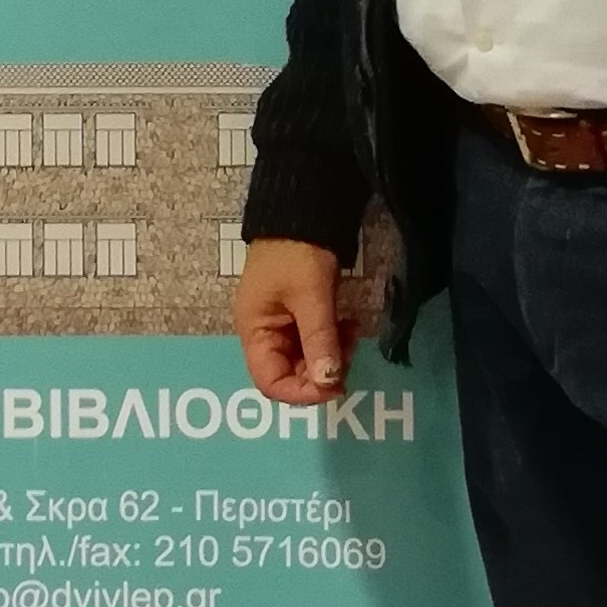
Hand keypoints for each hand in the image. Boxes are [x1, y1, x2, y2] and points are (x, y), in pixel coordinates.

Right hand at [235, 239, 346, 404]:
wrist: (302, 213)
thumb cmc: (298, 253)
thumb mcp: (311, 297)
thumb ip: (319, 340)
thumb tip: (330, 383)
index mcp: (254, 330)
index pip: (270, 382)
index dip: (301, 392)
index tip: (334, 385)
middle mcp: (263, 333)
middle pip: (290, 374)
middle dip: (322, 372)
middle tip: (350, 352)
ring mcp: (281, 324)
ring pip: (306, 360)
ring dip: (331, 356)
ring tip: (353, 333)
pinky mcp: (298, 315)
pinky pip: (314, 342)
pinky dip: (333, 341)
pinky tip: (349, 326)